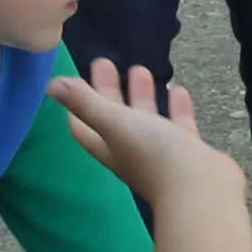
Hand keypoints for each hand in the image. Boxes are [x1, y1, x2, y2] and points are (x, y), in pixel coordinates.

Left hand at [48, 59, 250, 213]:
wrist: (201, 190)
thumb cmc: (154, 155)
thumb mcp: (115, 123)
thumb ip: (86, 103)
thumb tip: (50, 84)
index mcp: (109, 146)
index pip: (84, 126)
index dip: (76, 105)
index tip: (74, 80)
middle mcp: (131, 150)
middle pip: (113, 117)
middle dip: (107, 90)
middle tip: (105, 61)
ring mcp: (160, 152)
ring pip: (146, 119)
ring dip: (140, 95)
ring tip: (140, 68)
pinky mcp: (187, 151)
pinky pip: (178, 125)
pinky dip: (175, 107)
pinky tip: (178, 89)